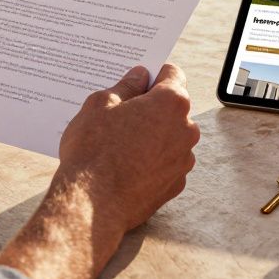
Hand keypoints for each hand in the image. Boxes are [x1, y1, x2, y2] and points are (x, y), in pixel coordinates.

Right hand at [54, 64, 198, 235]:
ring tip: (120, 144)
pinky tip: (127, 166)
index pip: (172, 74)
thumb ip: (126, 86)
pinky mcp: (176, 184)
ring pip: (170, 137)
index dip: (153, 74)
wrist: (92, 204)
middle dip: (151, 107)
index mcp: (172, 102)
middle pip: (172, 108)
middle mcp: (186, 129)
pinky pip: (166, 163)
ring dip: (153, 135)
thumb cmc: (94, 149)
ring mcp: (184, 159)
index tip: (138, 80)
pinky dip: (152, 161)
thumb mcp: (101, 104)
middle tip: (121, 114)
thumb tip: (140, 76)